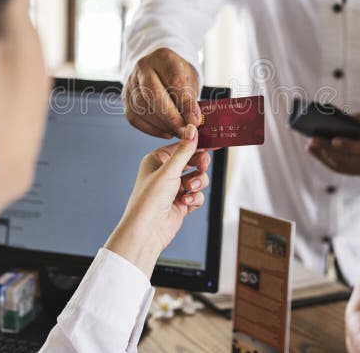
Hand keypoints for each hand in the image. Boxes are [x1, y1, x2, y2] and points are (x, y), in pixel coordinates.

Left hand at [105, 124, 210, 275]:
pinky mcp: (181, 202)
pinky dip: (195, 198)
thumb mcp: (169, 171)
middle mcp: (165, 173)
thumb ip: (184, 150)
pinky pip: (197, 195)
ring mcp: (173, 188)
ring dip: (197, 183)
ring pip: (197, 178)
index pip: (181, 147)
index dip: (196, 145)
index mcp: (157, 160)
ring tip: (190, 189)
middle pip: (193, 162)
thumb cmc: (149, 199)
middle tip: (202, 167)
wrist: (146, 232)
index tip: (212, 143)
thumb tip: (192, 128)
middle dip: (199, 166)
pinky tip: (186, 202)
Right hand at [123, 48, 200, 138]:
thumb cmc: (177, 75)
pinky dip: (151, 129)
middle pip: (153, 95)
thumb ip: (191, 99)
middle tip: (185, 131)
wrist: (159, 69)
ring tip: (177, 131)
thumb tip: (193, 121)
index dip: (185, 104)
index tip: (195, 121)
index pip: (174, 82)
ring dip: (162, 125)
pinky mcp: (125, 97)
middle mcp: (143, 67)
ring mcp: (131, 82)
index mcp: (163, 57)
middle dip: (171, 118)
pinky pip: (135, 118)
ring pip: (142, 108)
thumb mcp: (189, 80)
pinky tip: (166, 132)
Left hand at [307, 115, 359, 174]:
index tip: (334, 140)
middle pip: (343, 158)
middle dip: (327, 149)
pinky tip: (311, 148)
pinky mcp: (346, 171)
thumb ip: (357, 121)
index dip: (347, 145)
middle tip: (314, 139)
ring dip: (321, 154)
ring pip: (336, 164)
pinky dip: (320, 157)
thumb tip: (338, 121)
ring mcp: (356, 169)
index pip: (359, 149)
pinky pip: (332, 165)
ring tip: (310, 144)